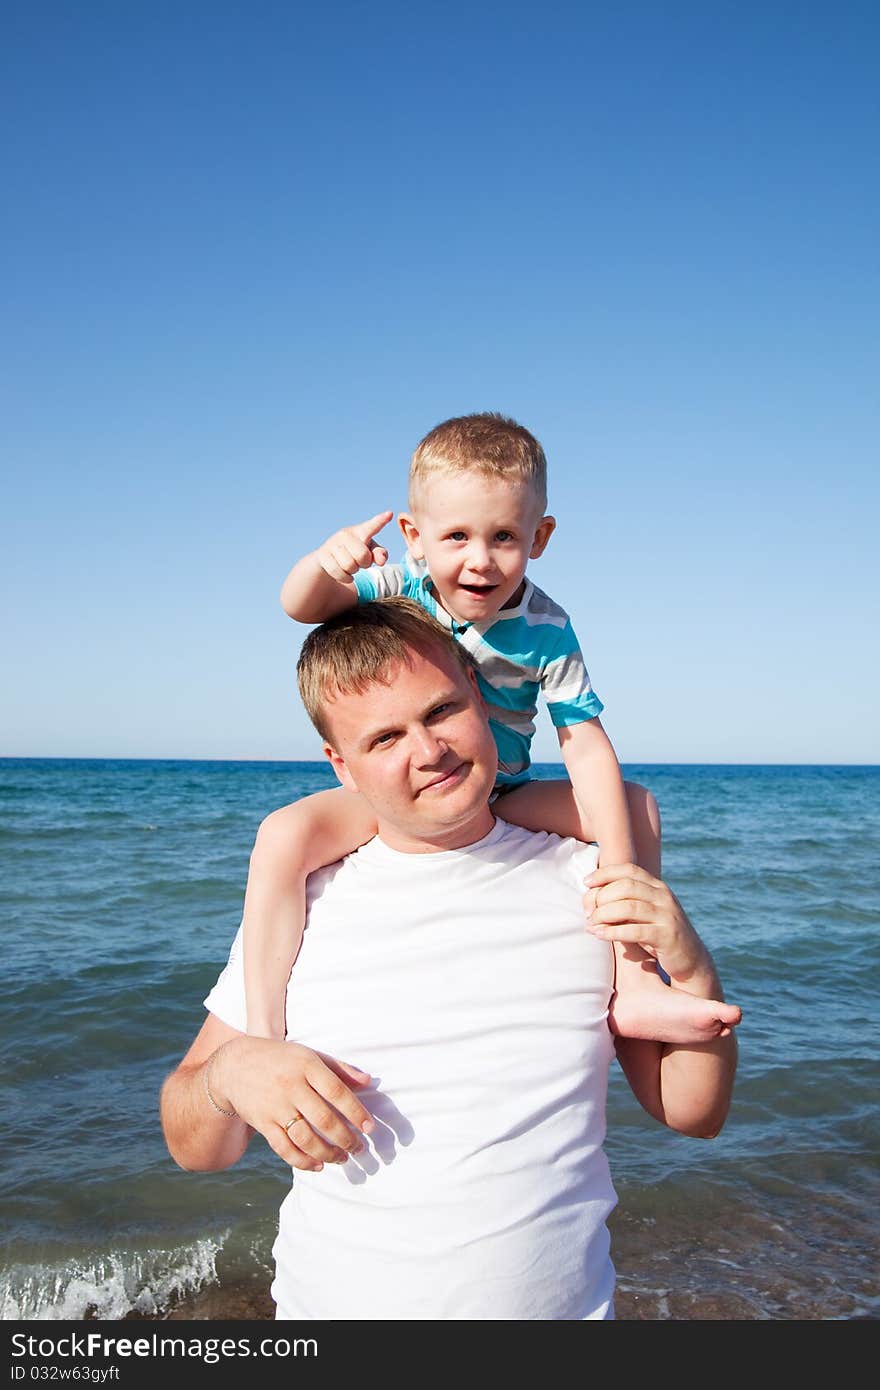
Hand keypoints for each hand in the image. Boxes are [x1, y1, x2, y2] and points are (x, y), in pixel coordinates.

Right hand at [214, 1037, 374, 1171]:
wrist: (235, 1066)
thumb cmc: (282, 1060)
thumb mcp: (309, 1055)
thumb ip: (339, 1068)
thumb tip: (368, 1082)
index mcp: (307, 1066)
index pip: (336, 1091)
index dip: (356, 1112)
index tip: (369, 1128)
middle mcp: (291, 1086)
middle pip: (323, 1118)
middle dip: (345, 1138)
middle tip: (359, 1149)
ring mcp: (275, 1106)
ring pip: (305, 1137)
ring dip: (327, 1153)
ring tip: (342, 1158)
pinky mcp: (263, 1123)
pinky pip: (284, 1148)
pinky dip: (302, 1161)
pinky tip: (318, 1165)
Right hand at [316, 511, 393, 583]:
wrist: (327, 558)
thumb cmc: (354, 553)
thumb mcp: (369, 552)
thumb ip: (380, 554)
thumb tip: (382, 561)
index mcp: (360, 531)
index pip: (372, 527)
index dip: (380, 521)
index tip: (390, 514)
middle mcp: (345, 534)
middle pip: (363, 556)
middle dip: (364, 563)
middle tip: (361, 562)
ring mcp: (332, 544)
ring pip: (350, 566)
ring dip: (353, 571)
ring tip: (351, 566)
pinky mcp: (323, 555)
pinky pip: (339, 572)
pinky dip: (345, 577)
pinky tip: (346, 574)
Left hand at [583, 862, 711, 986]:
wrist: (690, 959)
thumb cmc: (657, 934)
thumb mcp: (643, 913)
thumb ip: (624, 902)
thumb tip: (590, 898)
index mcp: (657, 887)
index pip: (629, 870)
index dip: (605, 873)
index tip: (586, 882)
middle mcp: (664, 897)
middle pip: (625, 886)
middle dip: (601, 897)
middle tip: (588, 912)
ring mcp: (667, 916)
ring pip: (628, 907)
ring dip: (603, 915)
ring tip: (591, 924)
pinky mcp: (667, 937)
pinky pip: (634, 931)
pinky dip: (612, 932)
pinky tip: (599, 935)